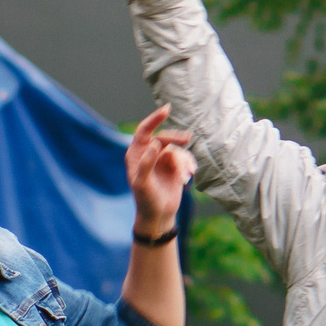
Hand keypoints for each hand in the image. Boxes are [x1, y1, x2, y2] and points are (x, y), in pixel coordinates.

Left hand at [125, 106, 193, 231]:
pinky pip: (184, 158)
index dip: (155, 118)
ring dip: (183, 161)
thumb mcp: (143, 183)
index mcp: (136, 154)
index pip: (144, 131)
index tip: (167, 109)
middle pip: (165, 137)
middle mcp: (149, 153)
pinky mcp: (174, 166)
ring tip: (186, 175)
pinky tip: (189, 176)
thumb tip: (155, 143)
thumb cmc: (146, 200)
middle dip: (177, 139)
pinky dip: (188, 165)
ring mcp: (162, 159)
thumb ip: (147, 163)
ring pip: (177, 149)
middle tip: (188, 138)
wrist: (159, 215)